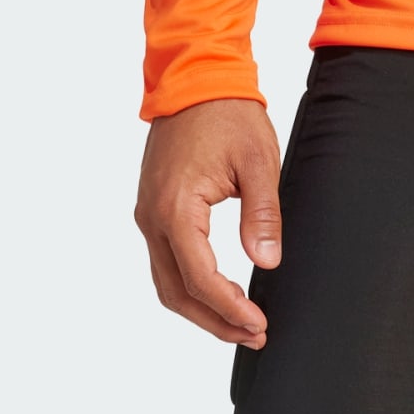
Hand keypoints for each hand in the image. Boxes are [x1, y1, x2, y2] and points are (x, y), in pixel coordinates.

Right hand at [134, 99, 283, 346]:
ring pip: (167, 284)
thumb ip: (262, 217)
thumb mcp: (257, 164)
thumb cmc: (227, 114)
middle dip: (216, 322)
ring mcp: (147, 215)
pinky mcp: (153, 211)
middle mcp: (152, 217)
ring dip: (203, 311)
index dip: (229, 309)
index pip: (200, 278)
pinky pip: (166, 264)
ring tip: (242, 325)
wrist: (194, 77)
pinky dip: (192, 289)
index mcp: (175, 207)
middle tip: (255, 335)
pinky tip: (222, 297)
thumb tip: (266, 263)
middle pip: (177, 293)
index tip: (258, 324)